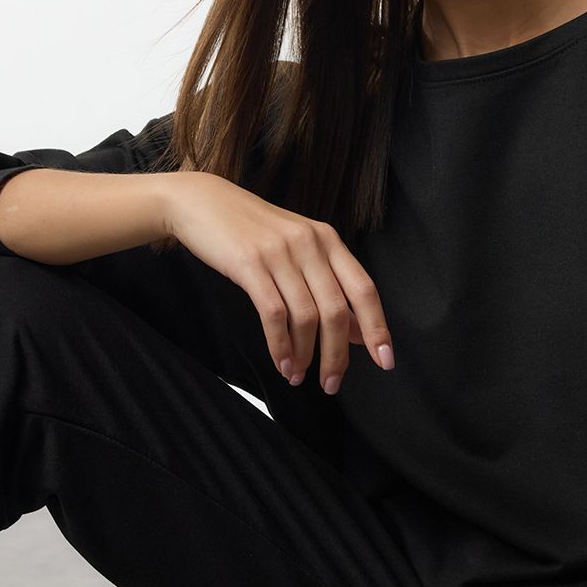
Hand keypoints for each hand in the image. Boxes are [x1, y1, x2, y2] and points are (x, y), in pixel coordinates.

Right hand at [158, 172, 394, 395]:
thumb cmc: (250, 230)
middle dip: (337, 355)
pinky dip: (280, 345)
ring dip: (305, 355)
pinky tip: (281, 362)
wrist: (201, 202)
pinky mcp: (249, 264)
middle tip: (331, 383)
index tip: (385, 361)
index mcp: (328, 240)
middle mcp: (310, 244)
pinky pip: (274, 314)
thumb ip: (328, 285)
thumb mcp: (297, 249)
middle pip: (337, 311)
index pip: (364, 290)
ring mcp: (280, 253)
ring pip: (307, 317)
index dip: (377, 328)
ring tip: (298, 376)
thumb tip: (357, 331)